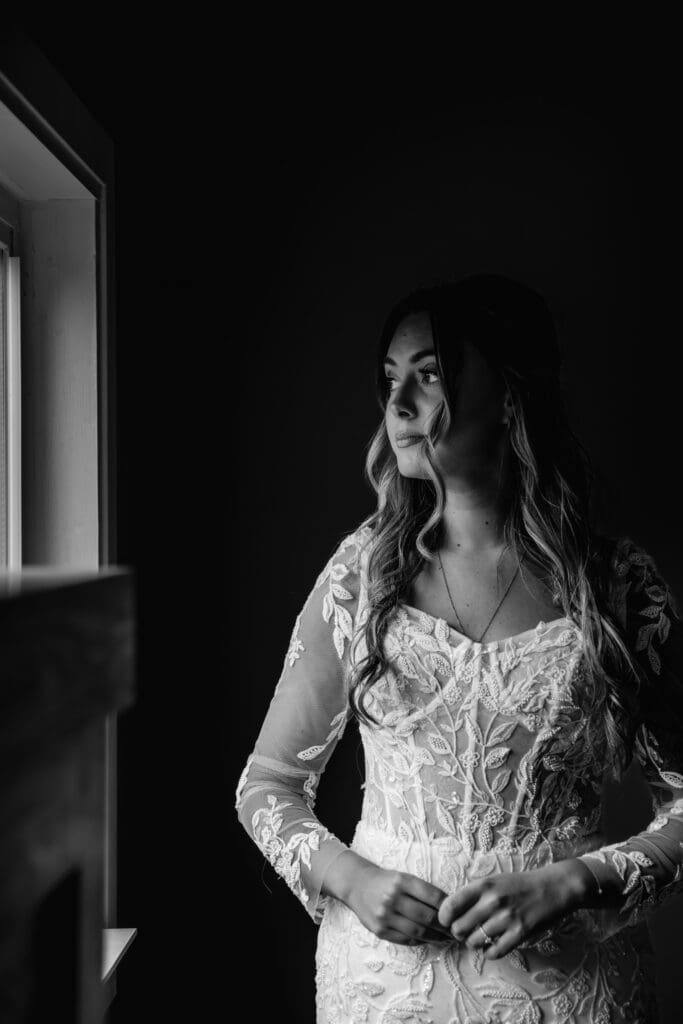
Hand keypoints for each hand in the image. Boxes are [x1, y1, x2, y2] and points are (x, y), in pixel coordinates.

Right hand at [339, 853, 453, 945]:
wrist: (356, 885)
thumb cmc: (386, 881)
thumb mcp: (403, 877)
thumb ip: (422, 891)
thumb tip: (449, 907)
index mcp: (401, 880)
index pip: (432, 896)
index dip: (448, 907)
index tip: (458, 914)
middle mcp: (392, 898)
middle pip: (427, 916)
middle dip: (445, 926)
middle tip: (457, 930)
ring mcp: (385, 916)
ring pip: (418, 931)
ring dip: (436, 937)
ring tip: (446, 938)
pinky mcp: (380, 930)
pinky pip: (406, 940)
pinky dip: (420, 941)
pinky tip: (429, 939)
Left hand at [437, 859, 590, 959]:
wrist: (552, 887)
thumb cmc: (519, 885)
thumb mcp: (493, 881)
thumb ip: (474, 894)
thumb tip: (452, 913)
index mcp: (483, 885)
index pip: (450, 905)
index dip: (443, 918)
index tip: (447, 922)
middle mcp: (492, 901)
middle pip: (458, 928)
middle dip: (459, 933)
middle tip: (466, 931)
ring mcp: (506, 918)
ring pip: (474, 942)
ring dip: (474, 943)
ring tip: (481, 937)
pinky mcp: (520, 933)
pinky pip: (494, 952)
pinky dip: (490, 953)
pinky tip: (493, 946)